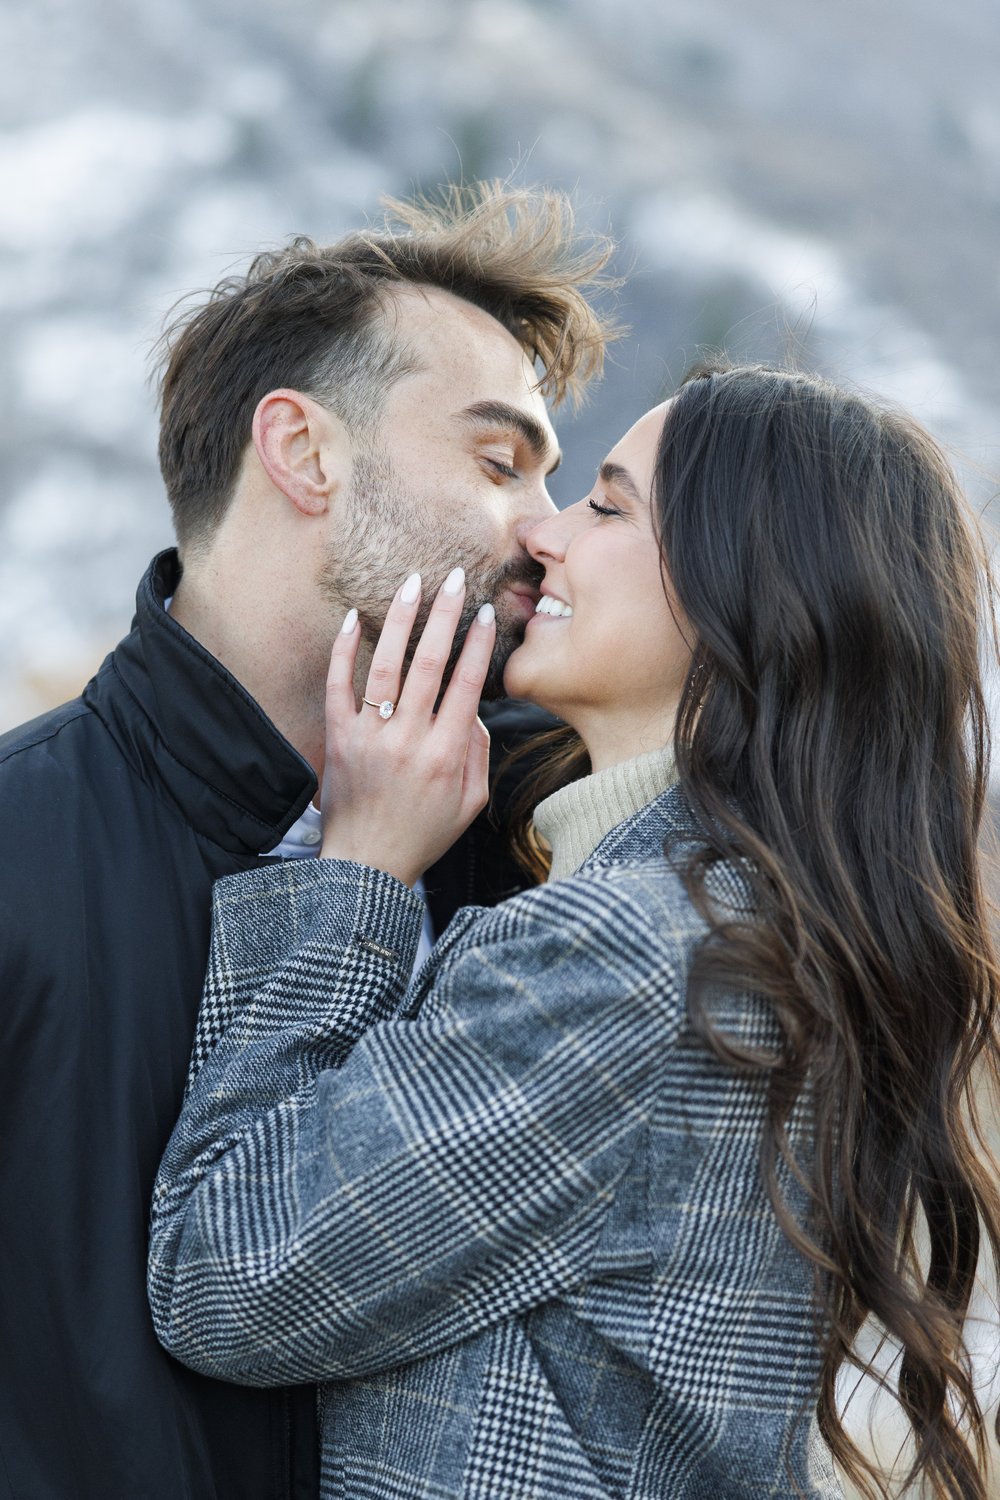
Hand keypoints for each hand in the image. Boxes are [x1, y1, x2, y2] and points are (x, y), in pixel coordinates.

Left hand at [319, 568, 496, 885]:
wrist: (366, 867)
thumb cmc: (423, 834)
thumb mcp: (470, 803)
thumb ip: (477, 753)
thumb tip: (472, 710)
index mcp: (446, 755)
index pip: (466, 685)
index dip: (477, 645)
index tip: (484, 613)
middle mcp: (409, 740)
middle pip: (430, 664)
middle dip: (444, 615)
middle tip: (454, 578)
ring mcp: (370, 737)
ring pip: (387, 667)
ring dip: (400, 621)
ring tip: (412, 584)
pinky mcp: (339, 739)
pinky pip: (339, 686)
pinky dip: (345, 651)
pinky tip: (354, 618)